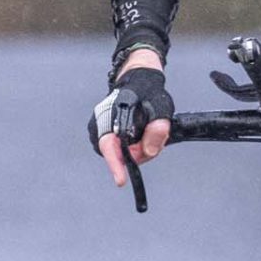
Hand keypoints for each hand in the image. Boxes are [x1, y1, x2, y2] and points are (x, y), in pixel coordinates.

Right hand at [89, 65, 173, 186]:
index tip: (121, 180)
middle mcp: (100, 127)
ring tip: (150, 131)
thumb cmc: (147, 91)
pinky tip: (144, 134)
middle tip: (155, 137)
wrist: (138, 81)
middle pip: (120, 155)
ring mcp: (102, 133)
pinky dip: (138, 146)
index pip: (109, 147)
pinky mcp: (108, 137)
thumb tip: (150, 150)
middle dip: (140, 153)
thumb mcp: (160, 107)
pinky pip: (124, 151)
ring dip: (141, 149)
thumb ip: (158, 129)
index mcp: (108, 117)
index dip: (115, 165)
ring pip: (124, 155)